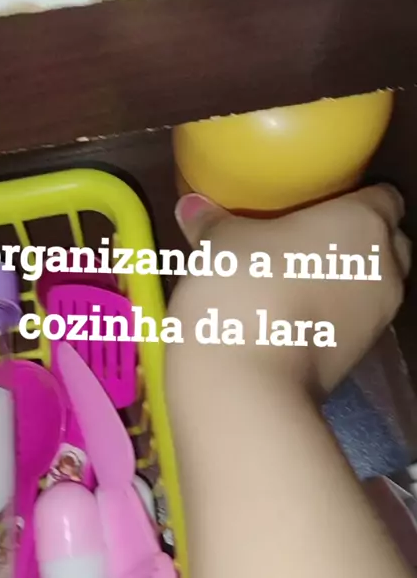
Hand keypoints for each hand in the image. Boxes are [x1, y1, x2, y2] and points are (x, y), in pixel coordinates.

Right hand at [169, 185, 410, 394]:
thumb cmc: (245, 285)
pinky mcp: (360, 358)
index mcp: (364, 223)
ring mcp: (378, 318)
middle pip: (387, 245)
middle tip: (309, 239)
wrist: (247, 380)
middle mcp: (385, 268)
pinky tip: (292, 315)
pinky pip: (353, 322)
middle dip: (358, 241)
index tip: (318, 203)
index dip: (355, 197)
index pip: (384, 198)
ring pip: (372, 286)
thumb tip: (190, 206)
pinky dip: (332, 316)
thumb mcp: (220, 242)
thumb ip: (212, 220)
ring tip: (297, 279)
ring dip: (345, 281)